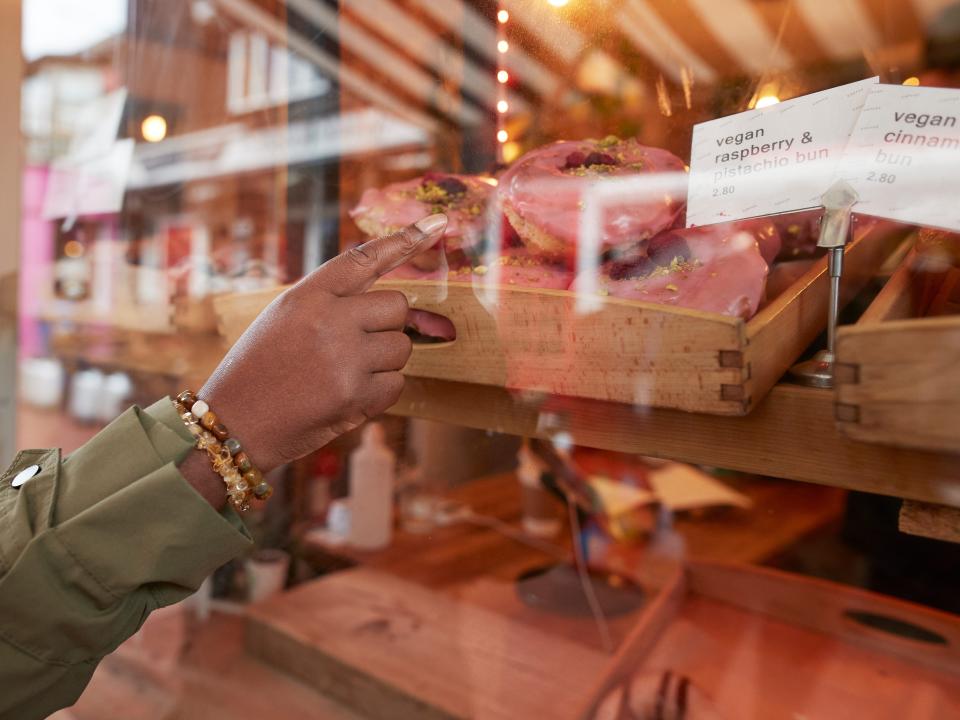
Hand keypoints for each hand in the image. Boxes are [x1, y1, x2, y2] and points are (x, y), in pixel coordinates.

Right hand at [198, 214, 447, 472]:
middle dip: (386, 326)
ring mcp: (345, 358)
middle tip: (355, 344)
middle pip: (397, 307)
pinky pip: (397, 384)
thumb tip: (395, 302)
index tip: (438, 222)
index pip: (364, 259)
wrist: (235, 423)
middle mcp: (329, 320)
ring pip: (402, 347)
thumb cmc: (260, 368)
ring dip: (383, 360)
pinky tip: (347, 395)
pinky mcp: (356, 396)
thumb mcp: (284, 317)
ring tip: (343, 372)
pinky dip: (380, 391)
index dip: (404, 240)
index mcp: (307, 295)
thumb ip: (331, 301)